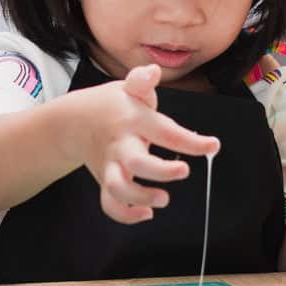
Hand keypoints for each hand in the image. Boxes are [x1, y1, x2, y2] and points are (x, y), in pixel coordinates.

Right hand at [69, 64, 219, 223]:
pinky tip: (146, 214)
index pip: (164, 130)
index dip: (190, 141)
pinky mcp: (104, 181)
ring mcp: (110, 165)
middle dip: (160, 170)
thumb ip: (142, 80)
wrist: (72, 122)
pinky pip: (109, 204)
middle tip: (183, 171)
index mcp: (134, 120)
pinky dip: (125, 214)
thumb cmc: (112, 105)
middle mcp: (121, 144)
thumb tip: (153, 70)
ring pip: (118, 187)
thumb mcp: (128, 87)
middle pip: (136, 161)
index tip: (213, 146)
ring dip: (141, 197)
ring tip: (163, 199)